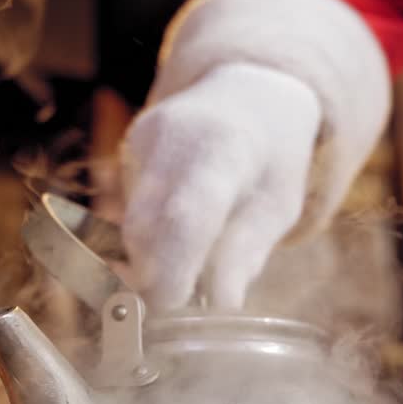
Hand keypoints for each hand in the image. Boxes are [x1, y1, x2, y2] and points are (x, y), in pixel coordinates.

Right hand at [120, 62, 322, 310]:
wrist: (249, 94)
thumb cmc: (271, 158)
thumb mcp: (277, 206)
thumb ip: (244, 254)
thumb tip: (219, 309)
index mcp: (224, 146)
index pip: (186, 215)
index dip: (173, 268)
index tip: (172, 308)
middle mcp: (170, 136)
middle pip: (144, 225)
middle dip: (155, 276)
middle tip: (178, 309)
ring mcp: (140, 141)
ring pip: (130, 224)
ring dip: (150, 262)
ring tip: (184, 276)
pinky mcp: (125, 153)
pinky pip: (127, 213)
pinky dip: (146, 241)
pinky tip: (174, 241)